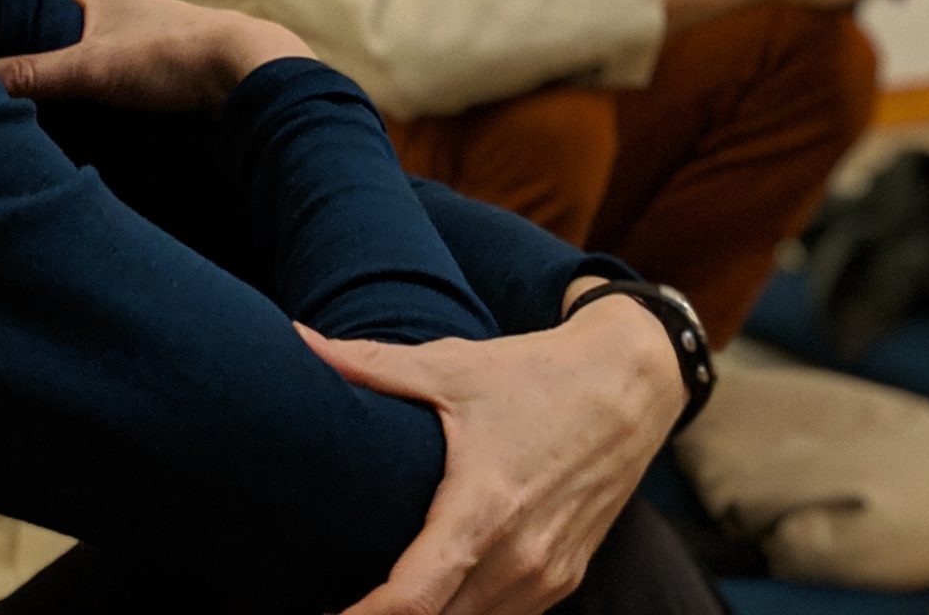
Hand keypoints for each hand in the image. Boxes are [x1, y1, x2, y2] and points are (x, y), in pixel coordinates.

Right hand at [0, 0, 310, 109]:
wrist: (251, 75)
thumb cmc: (174, 57)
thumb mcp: (92, 67)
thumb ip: (32, 73)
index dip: (2, 2)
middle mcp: (122, 7)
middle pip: (60, 18)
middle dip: (28, 40)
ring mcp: (145, 35)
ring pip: (89, 45)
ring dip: (64, 66)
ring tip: (23, 93)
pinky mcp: (164, 66)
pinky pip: (114, 70)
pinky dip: (93, 85)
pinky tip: (77, 109)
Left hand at [302, 282, 683, 614]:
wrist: (630, 384)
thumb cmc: (535, 374)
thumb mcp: (454, 366)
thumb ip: (371, 365)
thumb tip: (297, 341)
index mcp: (485, 507)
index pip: (413, 600)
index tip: (320, 611)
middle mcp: (520, 555)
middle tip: (333, 601)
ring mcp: (548, 575)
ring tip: (377, 601)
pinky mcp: (566, 578)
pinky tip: (434, 596)